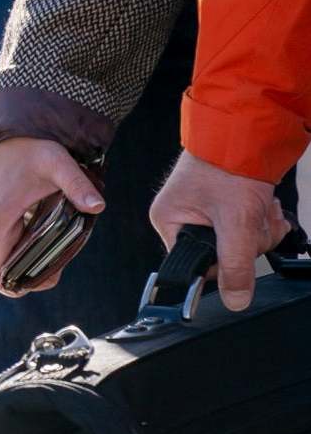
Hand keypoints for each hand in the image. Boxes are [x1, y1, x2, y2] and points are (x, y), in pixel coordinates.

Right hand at [0, 137, 105, 294]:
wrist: (11, 131)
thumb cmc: (32, 149)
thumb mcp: (59, 165)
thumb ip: (77, 186)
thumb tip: (97, 206)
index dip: (18, 285)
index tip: (45, 276)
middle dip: (27, 274)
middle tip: (56, 262)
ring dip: (22, 260)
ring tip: (51, 246)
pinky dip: (17, 248)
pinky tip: (40, 234)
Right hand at [150, 151, 289, 311]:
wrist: (244, 132)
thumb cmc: (226, 166)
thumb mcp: (235, 222)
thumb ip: (235, 265)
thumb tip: (234, 301)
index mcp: (169, 221)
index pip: (196, 265)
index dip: (224, 264)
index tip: (241, 250)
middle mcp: (182, 218)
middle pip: (221, 255)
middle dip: (249, 242)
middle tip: (255, 221)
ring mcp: (204, 212)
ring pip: (238, 243)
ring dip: (259, 230)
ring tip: (262, 209)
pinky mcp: (223, 206)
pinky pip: (244, 229)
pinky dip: (261, 221)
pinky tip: (265, 207)